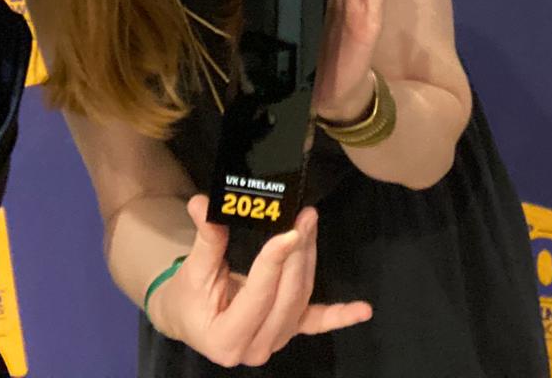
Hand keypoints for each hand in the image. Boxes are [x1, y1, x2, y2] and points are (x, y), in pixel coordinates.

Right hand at [151, 196, 371, 366]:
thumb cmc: (188, 296)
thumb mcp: (193, 270)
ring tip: (311, 223)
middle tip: (304, 217)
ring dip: (309, 259)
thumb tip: (203, 204)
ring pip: (302, 297)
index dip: (274, 264)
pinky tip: (363, 310)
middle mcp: (255, 347)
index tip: (288, 232)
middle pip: (287, 296)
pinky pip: (317, 322)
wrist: (188, 318)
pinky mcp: (288, 331)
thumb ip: (206, 240)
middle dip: (298, 254)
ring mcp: (275, 341)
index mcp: (226, 339)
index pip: (258, 296)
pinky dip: (340, 315)